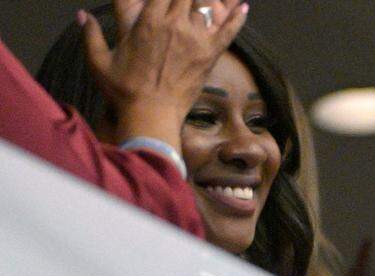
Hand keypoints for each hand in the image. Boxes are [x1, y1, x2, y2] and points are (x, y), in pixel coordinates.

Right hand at [79, 0, 247, 144]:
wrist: (151, 116)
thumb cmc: (123, 91)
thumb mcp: (98, 61)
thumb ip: (91, 34)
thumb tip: (81, 16)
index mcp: (148, 21)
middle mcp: (174, 25)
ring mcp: (195, 40)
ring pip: (208, 6)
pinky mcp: (210, 56)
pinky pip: (228, 32)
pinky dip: (237, 17)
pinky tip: (243, 6)